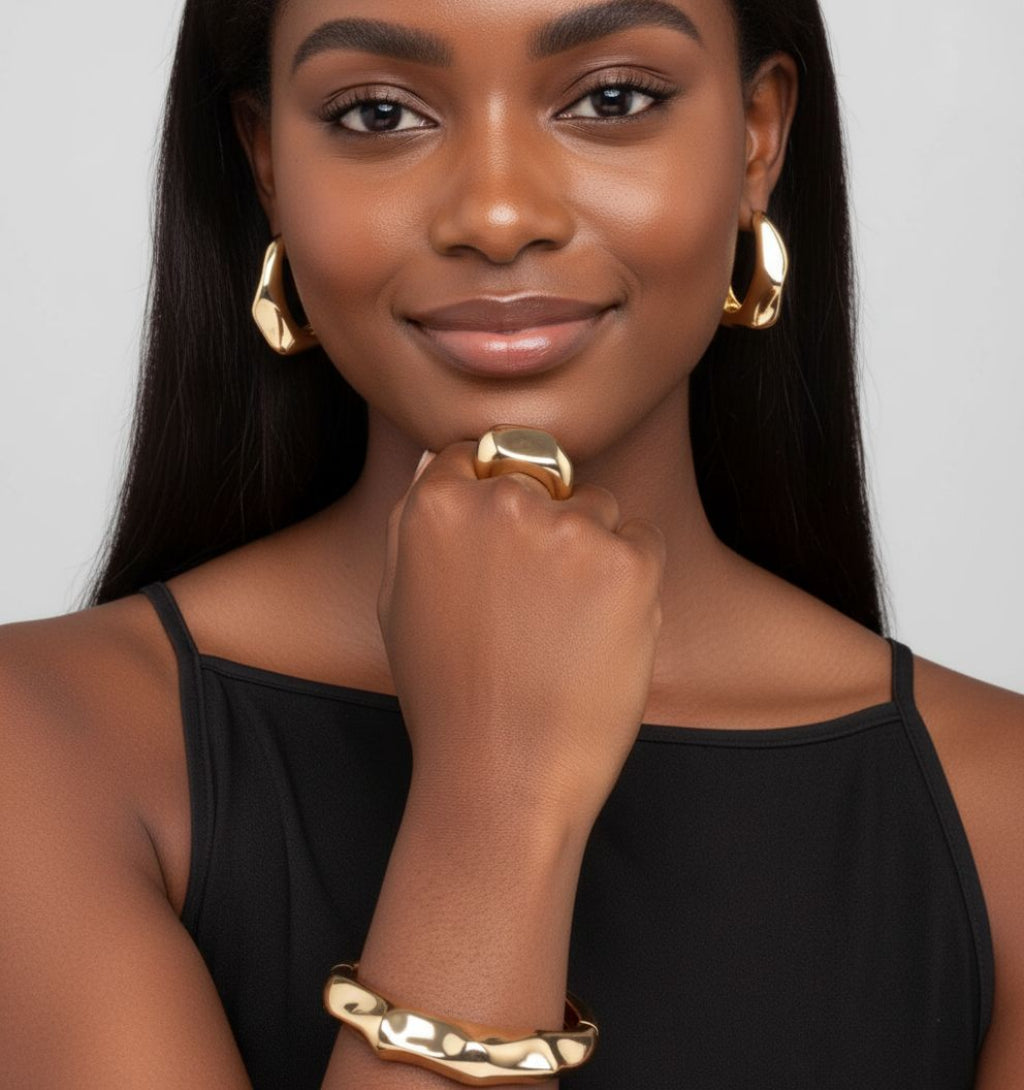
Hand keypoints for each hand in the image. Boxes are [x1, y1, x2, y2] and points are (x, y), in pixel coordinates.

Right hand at [377, 438, 665, 835]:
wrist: (502, 774)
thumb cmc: (446, 696)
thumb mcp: (397, 600)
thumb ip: (416, 521)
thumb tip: (443, 460)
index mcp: (438, 505)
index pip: (481, 453)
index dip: (496, 495)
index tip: (505, 543)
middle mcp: (504, 502)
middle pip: (543, 474)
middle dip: (544, 522)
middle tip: (533, 601)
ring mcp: (571, 529)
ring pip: (596, 507)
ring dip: (589, 549)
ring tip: (564, 625)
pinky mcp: (630, 562)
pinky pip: (642, 540)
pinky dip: (631, 578)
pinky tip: (598, 632)